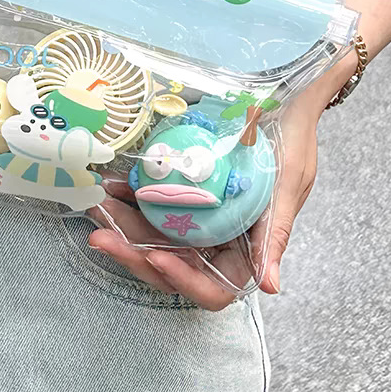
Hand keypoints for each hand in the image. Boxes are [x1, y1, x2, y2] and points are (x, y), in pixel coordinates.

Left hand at [87, 62, 351, 309]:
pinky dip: (128, 200)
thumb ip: (274, 234)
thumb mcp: (287, 186)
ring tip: (96, 207)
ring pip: (151, 239)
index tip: (156, 256)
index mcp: (247, 252)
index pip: (212, 288)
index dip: (182, 280)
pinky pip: (149, 206)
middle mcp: (217, 242)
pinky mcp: (180, 195)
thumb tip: (270, 287)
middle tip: (101, 235)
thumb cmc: (294, 145)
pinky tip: (109, 185)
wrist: (286, 103)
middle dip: (132, 254)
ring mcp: (195, 220)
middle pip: (170, 267)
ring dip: (120, 227)